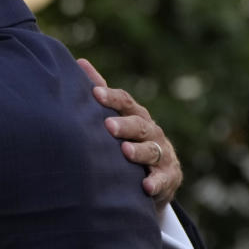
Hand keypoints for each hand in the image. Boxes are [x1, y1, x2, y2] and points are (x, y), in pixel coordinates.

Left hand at [77, 59, 181, 208]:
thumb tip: (79, 62)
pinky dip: (156, 183)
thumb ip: (101, 93)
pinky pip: (164, 179)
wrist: (153, 177)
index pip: (126, 103)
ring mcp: (163, 154)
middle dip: (125, 125)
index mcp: (136, 115)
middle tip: (108, 126)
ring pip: (153, 150)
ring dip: (140, 151)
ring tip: (126, 152)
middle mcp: (151, 132)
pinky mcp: (169, 178)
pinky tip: (146, 186)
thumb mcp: (115, 116)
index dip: (112, 98)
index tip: (95, 94)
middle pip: (139, 125)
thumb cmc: (126, 139)